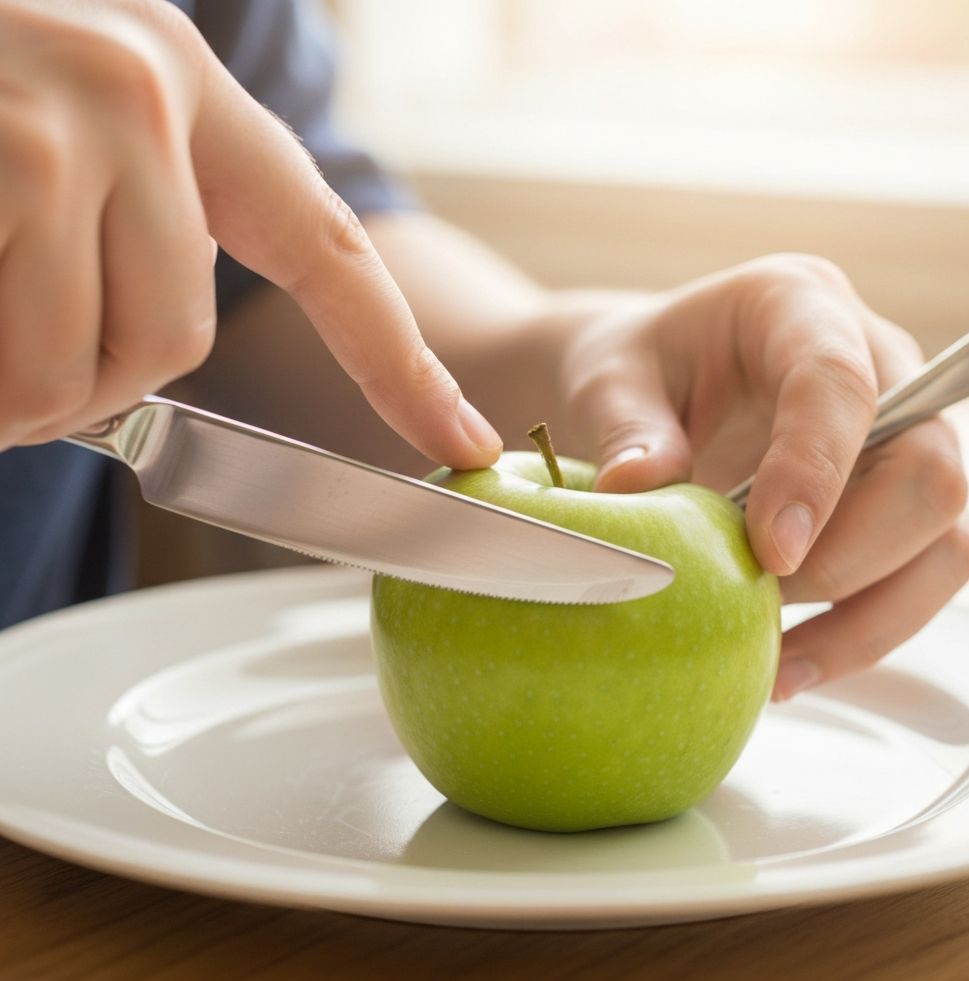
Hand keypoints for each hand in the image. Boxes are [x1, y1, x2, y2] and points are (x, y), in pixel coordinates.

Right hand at [0, 0, 499, 465]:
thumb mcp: (68, 132)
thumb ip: (128, 242)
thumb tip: (130, 389)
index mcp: (186, 95)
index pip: (333, 256)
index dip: (402, 367)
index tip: (465, 444)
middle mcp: (136, 92)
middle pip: (172, 342)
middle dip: (89, 387)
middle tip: (21, 371)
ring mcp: (50, 120)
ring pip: (78, 364)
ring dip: (14, 393)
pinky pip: (1, 349)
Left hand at [560, 253, 968, 697]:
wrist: (648, 387)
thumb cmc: (634, 370)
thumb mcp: (608, 380)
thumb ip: (626, 427)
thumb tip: (642, 490)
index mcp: (798, 306)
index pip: (839, 385)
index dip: (816, 472)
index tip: (770, 553)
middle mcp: (875, 365)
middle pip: (928, 471)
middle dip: (847, 557)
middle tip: (754, 594)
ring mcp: (897, 437)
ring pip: (945, 540)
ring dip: (866, 617)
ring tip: (773, 661)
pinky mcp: (892, 502)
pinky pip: (917, 579)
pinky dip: (862, 634)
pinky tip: (788, 663)